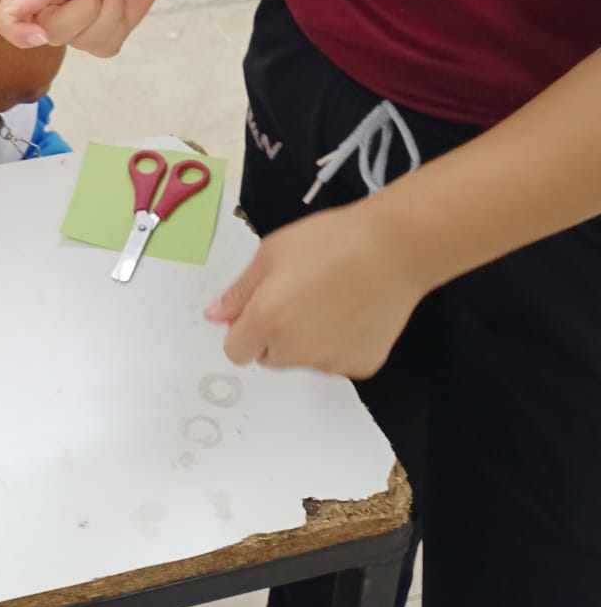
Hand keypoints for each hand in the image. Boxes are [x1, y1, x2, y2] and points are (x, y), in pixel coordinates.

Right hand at [0, 0, 166, 55]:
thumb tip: (15, 12)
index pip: (7, 22)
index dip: (18, 33)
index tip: (41, 33)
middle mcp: (49, 10)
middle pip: (51, 35)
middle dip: (83, 10)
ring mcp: (76, 27)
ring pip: (83, 43)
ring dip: (107, 12)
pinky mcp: (102, 36)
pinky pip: (106, 47)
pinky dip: (119, 21)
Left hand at [204, 203, 428, 379]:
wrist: (393, 248)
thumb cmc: (326, 240)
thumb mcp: (271, 253)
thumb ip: (239, 292)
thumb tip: (213, 317)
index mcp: (266, 322)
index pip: (235, 350)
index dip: (241, 328)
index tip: (258, 305)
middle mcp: (295, 352)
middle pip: (268, 357)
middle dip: (272, 334)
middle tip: (295, 296)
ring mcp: (331, 363)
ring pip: (302, 359)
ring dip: (304, 340)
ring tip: (328, 297)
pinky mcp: (362, 366)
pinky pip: (335, 360)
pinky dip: (337, 343)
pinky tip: (352, 310)